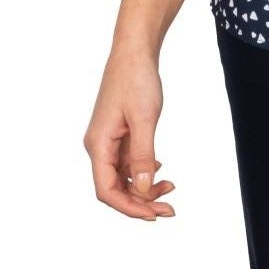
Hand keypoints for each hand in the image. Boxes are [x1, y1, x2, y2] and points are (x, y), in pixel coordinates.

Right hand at [85, 47, 176, 220]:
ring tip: (170, 188)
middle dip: (140, 201)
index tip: (154, 215)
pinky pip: (128, 162)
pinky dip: (144, 171)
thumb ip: (142, 154)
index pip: (106, 190)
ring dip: (144, 187)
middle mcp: (99, 146)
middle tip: (169, 209)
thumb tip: (142, 189)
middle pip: (115, 188)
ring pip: (123, 177)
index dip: (128, 207)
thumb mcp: (144, 119)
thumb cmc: (136, 80)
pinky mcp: (118, 135)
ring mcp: (108, 141)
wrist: (134, 53)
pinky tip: (160, 170)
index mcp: (98, 145)